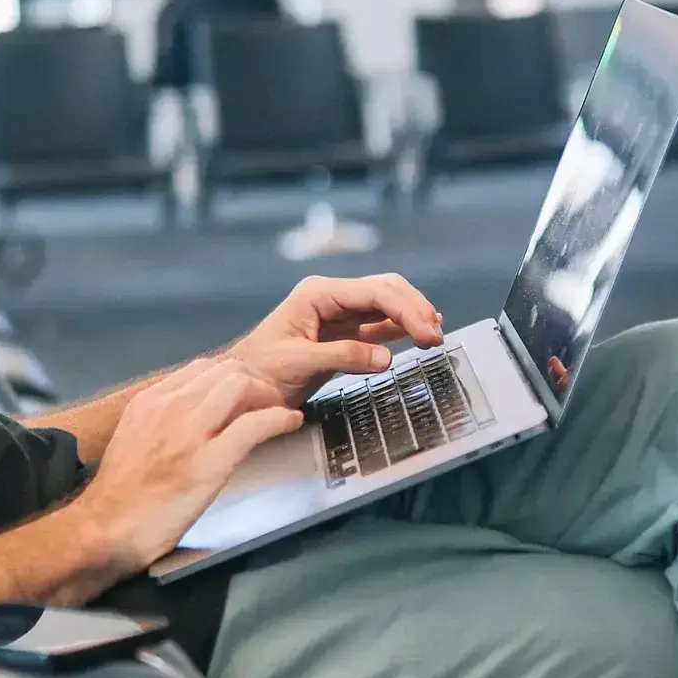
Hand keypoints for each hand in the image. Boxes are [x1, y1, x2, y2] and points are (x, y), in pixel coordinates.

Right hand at [75, 358, 306, 572]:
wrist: (104, 530)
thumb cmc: (122, 495)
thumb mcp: (135, 440)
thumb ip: (163, 421)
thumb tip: (196, 414)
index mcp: (151, 401)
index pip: (203, 368)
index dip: (234, 376)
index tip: (249, 394)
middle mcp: (169, 408)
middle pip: (227, 370)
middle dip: (257, 383)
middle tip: (272, 404)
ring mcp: (188, 434)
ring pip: (241, 387)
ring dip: (270, 396)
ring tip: (280, 413)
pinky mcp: (207, 463)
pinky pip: (254, 426)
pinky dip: (280, 419)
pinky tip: (290, 424)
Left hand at [226, 273, 445, 406]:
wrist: (241, 387)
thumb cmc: (258, 372)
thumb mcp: (298, 363)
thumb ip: (342, 358)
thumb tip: (385, 358)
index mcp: (318, 294)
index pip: (374, 292)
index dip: (407, 310)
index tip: (427, 332)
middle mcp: (331, 298)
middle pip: (386, 290)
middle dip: (415, 309)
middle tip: (436, 336)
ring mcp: (339, 314)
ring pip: (387, 304)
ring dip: (412, 316)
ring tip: (434, 335)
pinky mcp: (344, 333)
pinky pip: (380, 324)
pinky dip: (402, 328)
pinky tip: (419, 334)